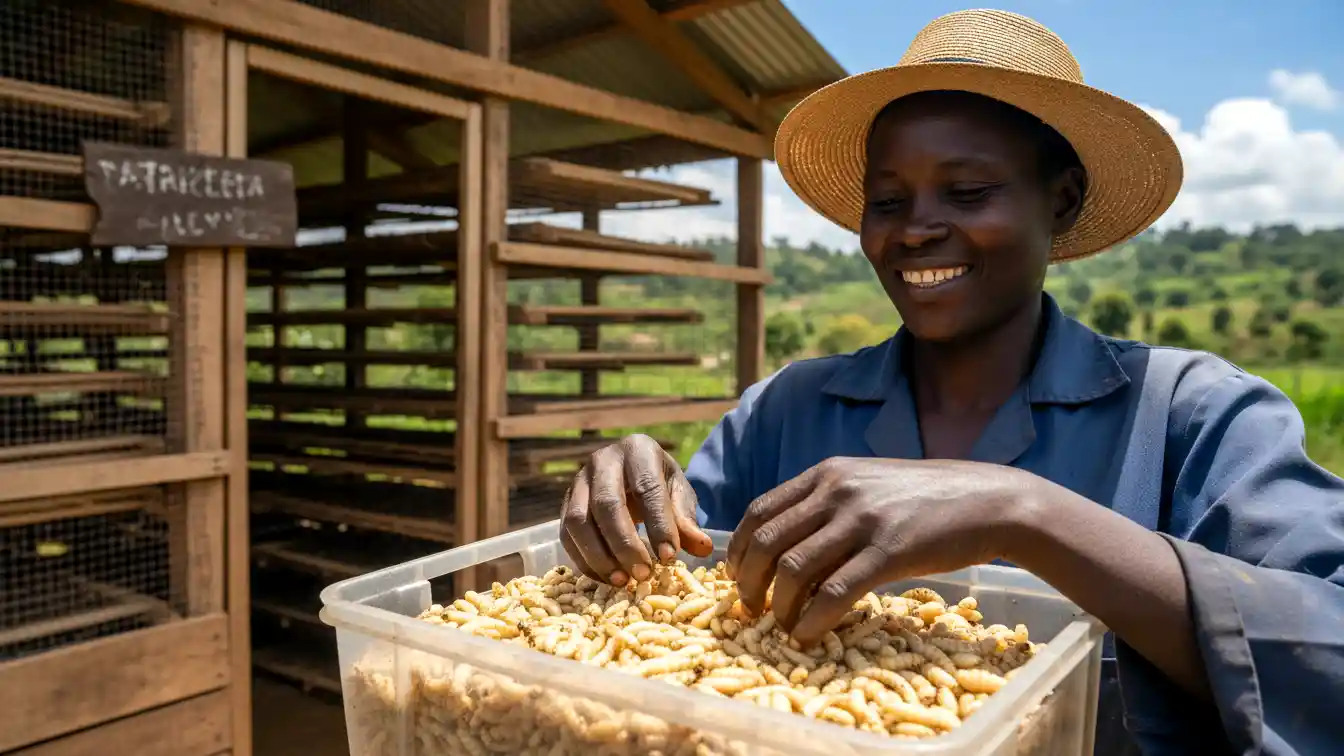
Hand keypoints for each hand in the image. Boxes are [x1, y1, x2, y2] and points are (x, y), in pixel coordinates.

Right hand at [560, 434, 713, 585]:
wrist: (630, 474)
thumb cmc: (659, 484)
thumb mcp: (678, 495)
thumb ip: (687, 520)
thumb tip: (702, 548)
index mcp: (638, 449)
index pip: (647, 487)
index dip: (658, 525)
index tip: (669, 558)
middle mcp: (602, 460)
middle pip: (607, 504)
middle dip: (625, 544)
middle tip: (644, 575)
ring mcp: (578, 480)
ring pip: (579, 521)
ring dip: (600, 557)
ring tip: (623, 581)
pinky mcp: (565, 503)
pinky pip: (567, 536)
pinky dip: (585, 562)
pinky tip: (608, 578)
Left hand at [727, 457, 1037, 644]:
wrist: (990, 501)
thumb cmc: (929, 499)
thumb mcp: (869, 484)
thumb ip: (829, 503)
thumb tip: (788, 544)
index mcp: (828, 473)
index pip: (760, 510)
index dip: (738, 549)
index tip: (736, 577)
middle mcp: (837, 491)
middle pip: (765, 541)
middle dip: (747, 582)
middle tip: (750, 610)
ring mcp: (862, 520)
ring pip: (792, 569)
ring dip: (777, 606)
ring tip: (782, 625)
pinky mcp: (889, 551)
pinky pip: (834, 592)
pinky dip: (812, 619)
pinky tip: (809, 634)